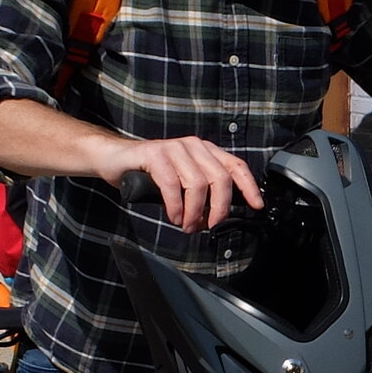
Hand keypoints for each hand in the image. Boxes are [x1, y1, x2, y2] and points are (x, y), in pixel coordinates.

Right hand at [119, 135, 262, 232]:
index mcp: (205, 151)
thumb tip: (216, 217)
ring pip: (197, 184)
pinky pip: (172, 184)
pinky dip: (175, 206)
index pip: (236, 166)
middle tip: (209, 226)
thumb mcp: (182, 183)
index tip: (256, 206)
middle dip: (218, 208)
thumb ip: (202, 193)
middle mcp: (193, 146)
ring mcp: (174, 148)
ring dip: (194, 212)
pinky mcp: (155, 154)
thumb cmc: (150, 174)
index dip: (249, 187)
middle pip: (219, 178)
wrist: (115, 159)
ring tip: (187, 225)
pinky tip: (174, 217)